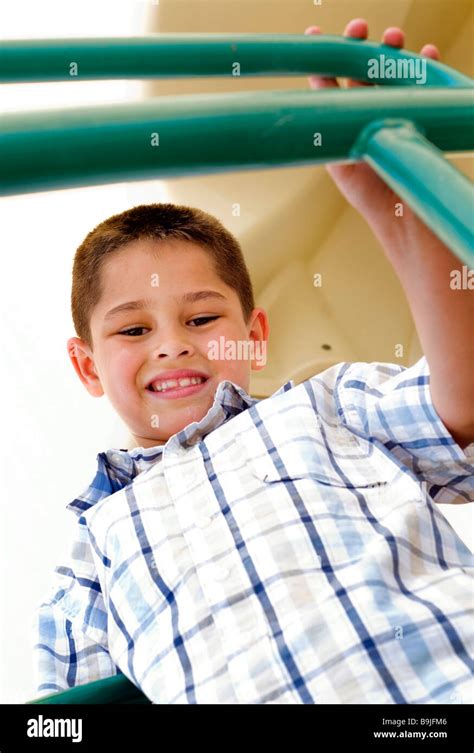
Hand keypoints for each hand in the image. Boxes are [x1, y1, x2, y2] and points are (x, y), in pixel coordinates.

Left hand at [304, 19, 439, 228]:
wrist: (402, 210)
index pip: (329, 81)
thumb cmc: (368, 189)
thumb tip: (318, 90)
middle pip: (362, 68)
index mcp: (342, 120)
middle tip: (360, 30)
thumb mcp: (340, 154)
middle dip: (361, 46)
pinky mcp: (418, 115)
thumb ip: (331, 124)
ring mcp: (393, 111)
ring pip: (392, 70)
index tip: (313, 34)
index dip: (323, 56)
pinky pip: (423, 83)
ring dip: (393, 51)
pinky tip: (427, 54)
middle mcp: (366, 112)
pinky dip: (426, 67)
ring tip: (394, 38)